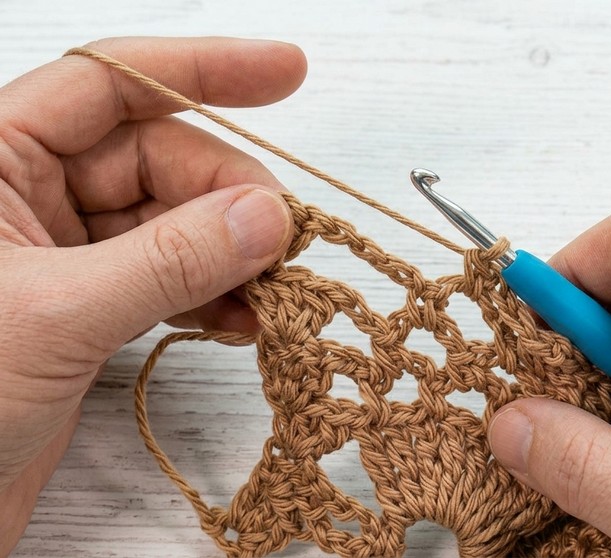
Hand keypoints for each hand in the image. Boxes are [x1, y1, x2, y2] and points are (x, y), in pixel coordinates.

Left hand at [0, 37, 304, 552]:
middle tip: (284, 239)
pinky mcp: (88, 307)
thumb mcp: (53, 316)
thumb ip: (166, 261)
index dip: (203, 70)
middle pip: (160, 159)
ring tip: (274, 290)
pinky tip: (246, 320)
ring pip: (174, 221)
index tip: (285, 71)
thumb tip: (265, 216)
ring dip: (233, 252)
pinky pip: (171, 277)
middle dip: (231, 194)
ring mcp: (62, 252)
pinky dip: (215, 296)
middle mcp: (26, 195)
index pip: (106, 83)